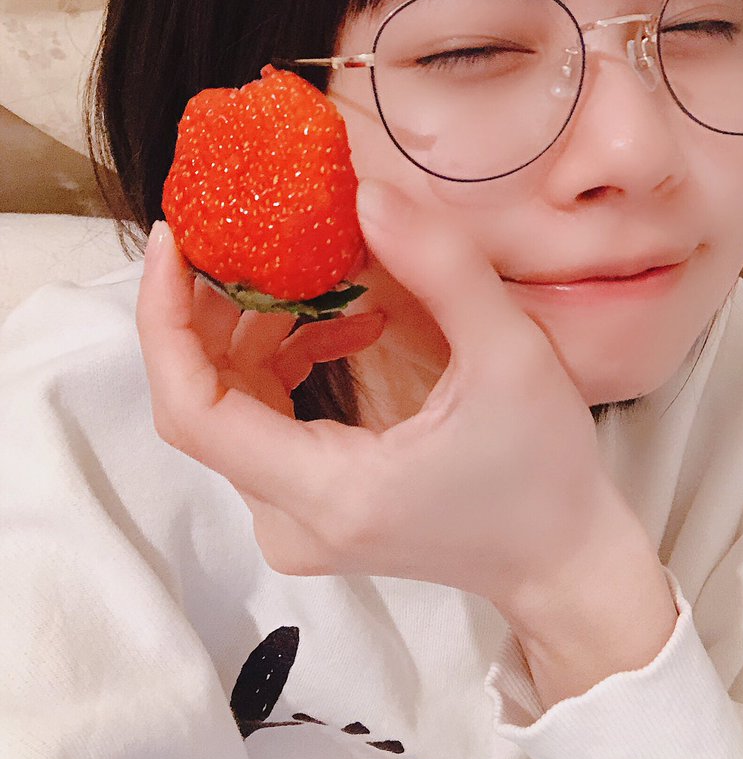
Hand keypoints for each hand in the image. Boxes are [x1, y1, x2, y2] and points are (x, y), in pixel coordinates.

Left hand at [136, 180, 642, 610]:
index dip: (166, 321)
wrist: (560, 562)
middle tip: (247, 231)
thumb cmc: (544, 471)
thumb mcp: (511, 356)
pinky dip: (283, 361)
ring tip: (308, 269)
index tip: (176, 241)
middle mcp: (290, 520)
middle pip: (204, 404)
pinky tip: (341, 322)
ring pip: (230, 411)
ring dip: (254, 331)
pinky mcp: (310, 510)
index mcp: (329, 491)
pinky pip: (262, 425)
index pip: (194, 410)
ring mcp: (294, 522)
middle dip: (211, 311)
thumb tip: (368, 196)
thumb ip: (443, 269)